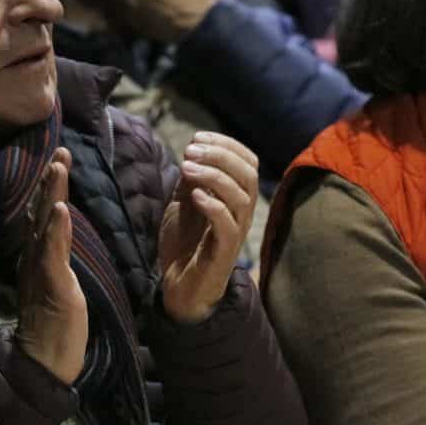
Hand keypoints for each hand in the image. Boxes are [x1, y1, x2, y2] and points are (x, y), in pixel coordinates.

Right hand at [15, 147, 87, 383]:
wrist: (44, 363)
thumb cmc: (55, 329)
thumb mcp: (58, 286)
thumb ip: (56, 262)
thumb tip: (59, 239)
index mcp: (39, 259)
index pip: (45, 216)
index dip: (51, 188)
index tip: (59, 160)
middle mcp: (35, 259)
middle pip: (42, 212)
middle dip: (52, 180)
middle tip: (61, 150)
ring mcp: (41, 270)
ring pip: (46, 224)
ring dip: (52, 193)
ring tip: (58, 165)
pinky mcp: (51, 284)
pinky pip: (52, 252)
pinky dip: (56, 229)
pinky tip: (60, 208)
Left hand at [158, 132, 257, 323]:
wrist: (177, 287)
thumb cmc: (183, 244)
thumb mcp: (183, 203)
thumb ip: (191, 180)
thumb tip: (192, 151)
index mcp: (236, 199)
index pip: (248, 163)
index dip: (227, 144)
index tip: (198, 137)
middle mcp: (242, 214)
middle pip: (248, 175)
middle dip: (220, 155)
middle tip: (191, 150)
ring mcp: (235, 233)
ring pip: (240, 196)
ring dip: (213, 176)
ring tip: (187, 167)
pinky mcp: (223, 252)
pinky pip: (228, 225)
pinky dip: (213, 205)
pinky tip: (193, 196)